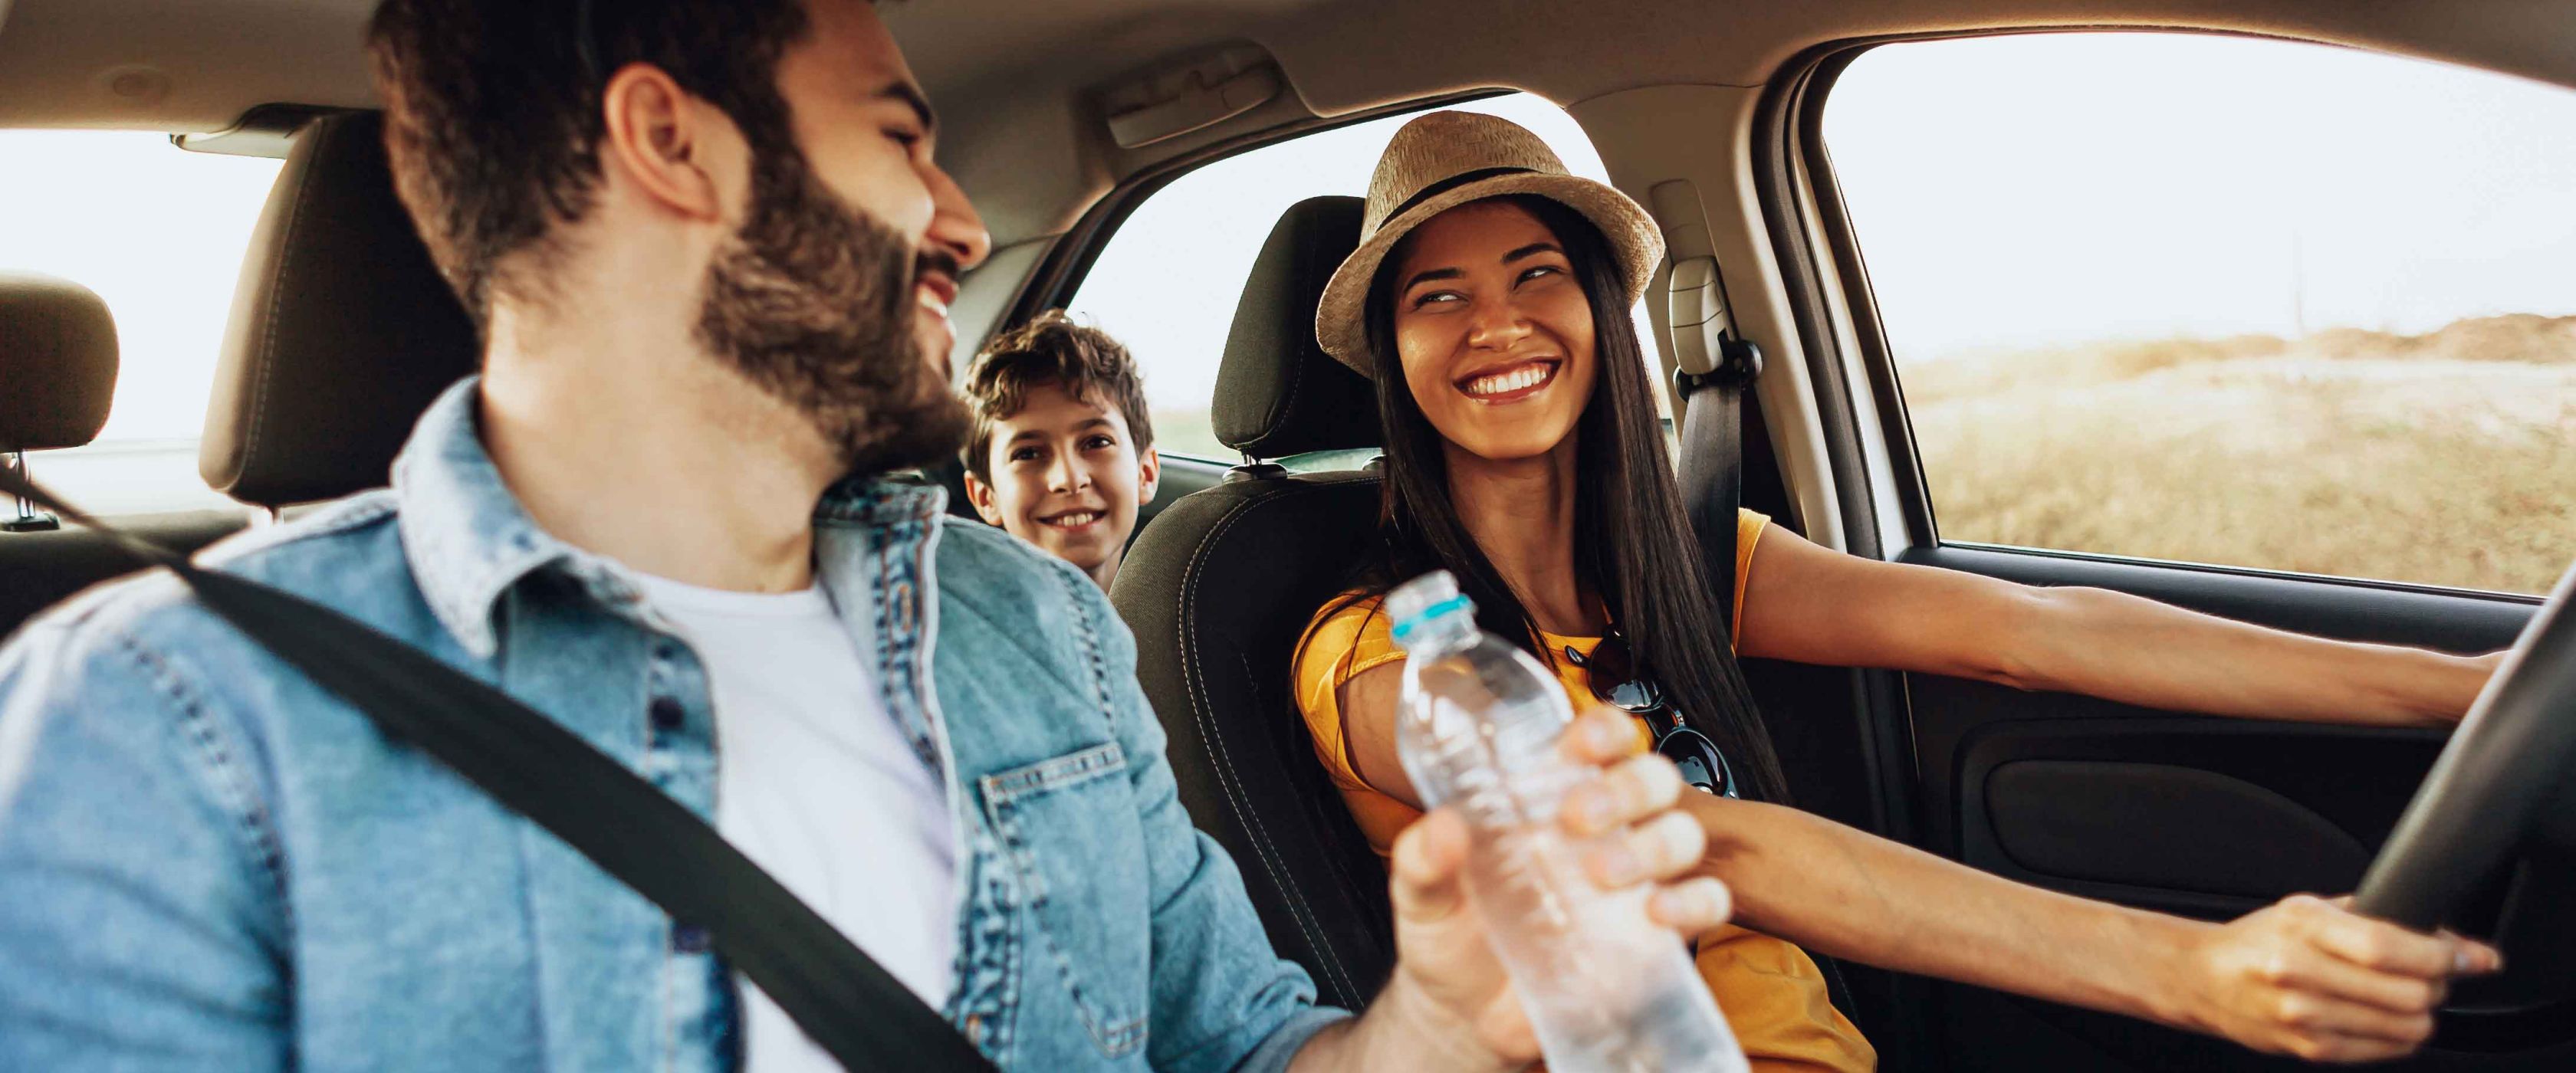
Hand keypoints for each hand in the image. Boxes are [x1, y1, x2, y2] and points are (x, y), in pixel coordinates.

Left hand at [1378, 708, 1734, 1066]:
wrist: (1466, 1018)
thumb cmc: (1450, 939)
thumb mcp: (1421, 898)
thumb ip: (1423, 862)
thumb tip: (1442, 828)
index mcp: (1551, 799)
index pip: (1600, 740)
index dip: (1605, 729)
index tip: (1581, 744)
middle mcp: (1604, 831)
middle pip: (1654, 778)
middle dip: (1628, 787)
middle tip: (1577, 817)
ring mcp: (1635, 881)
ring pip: (1683, 833)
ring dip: (1653, 843)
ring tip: (1598, 874)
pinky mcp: (1654, 935)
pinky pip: (1707, 902)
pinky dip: (1695, 901)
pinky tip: (1653, 913)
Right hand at [2176, 893, 2501, 1061]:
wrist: (2202, 978)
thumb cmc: (2257, 941)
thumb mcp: (2304, 909)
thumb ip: (2367, 917)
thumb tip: (2439, 935)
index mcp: (2303, 926)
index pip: (2390, 947)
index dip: (2444, 954)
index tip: (2473, 956)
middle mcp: (2300, 972)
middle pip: (2408, 992)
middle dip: (2439, 984)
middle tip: (2436, 974)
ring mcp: (2305, 1016)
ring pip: (2406, 1026)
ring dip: (2424, 1012)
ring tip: (2411, 996)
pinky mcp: (2310, 1048)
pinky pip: (2386, 1048)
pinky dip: (2401, 1034)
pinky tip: (2388, 1017)